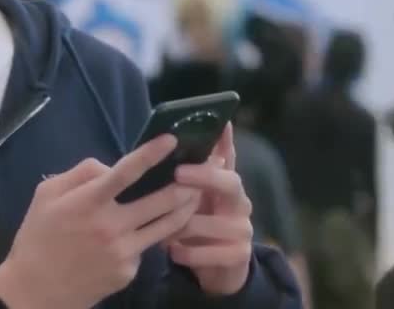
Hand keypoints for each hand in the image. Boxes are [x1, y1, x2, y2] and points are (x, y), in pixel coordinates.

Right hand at [0, 135, 200, 308]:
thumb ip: (80, 174)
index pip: (126, 172)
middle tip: (201, 173)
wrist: (35, 290)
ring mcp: (123, 252)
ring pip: (166, 226)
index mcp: (88, 202)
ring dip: (185, 209)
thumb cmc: (38, 237)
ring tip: (196, 196)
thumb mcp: (47, 195)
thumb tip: (110, 167)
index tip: (171, 140)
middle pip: (161, 201)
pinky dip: (152, 236)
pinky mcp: (128, 272)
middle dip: (185, 185)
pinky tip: (156, 229)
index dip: (151, 154)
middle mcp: (111, 226)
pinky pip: (146, 247)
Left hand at [168, 124, 254, 296]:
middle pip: (230, 182)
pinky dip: (188, 252)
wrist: (217, 270)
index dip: (225, 140)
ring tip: (163, 229)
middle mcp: (239, 202)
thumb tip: (151, 149)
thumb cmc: (195, 227)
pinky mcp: (239, 254)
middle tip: (178, 173)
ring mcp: (243, 228)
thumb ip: (179, 179)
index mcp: (225, 184)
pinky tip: (173, 251)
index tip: (220, 123)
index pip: (228, 156)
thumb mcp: (189, 202)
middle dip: (205, 176)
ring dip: (185, 226)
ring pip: (213, 222)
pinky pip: (210, 252)